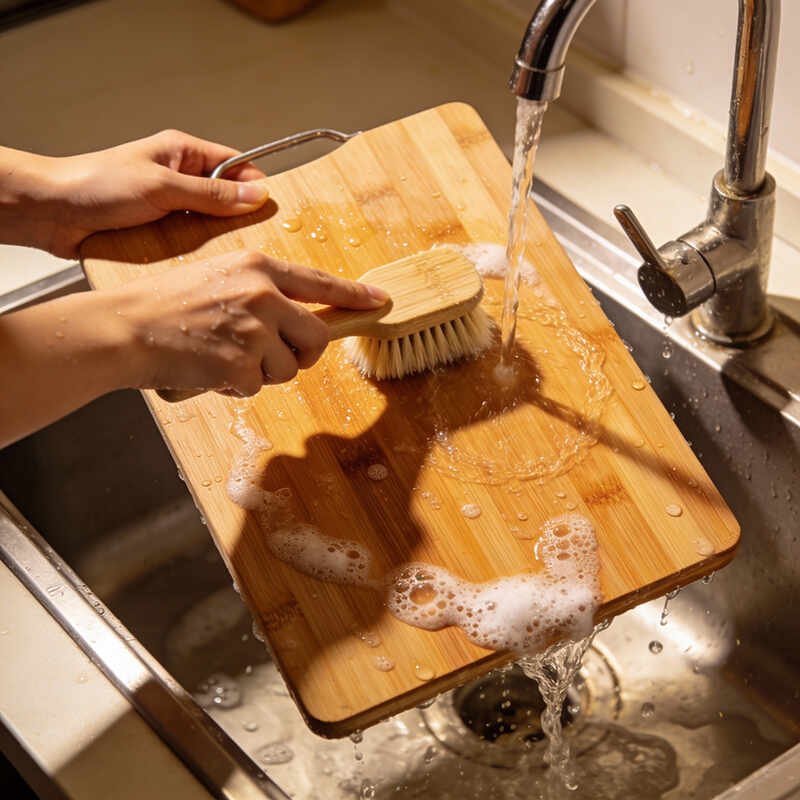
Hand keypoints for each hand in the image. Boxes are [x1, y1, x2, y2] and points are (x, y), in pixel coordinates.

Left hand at [0, 131, 269, 257]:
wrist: (51, 212)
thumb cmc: (97, 186)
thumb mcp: (162, 187)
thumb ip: (210, 195)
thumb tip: (256, 196)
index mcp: (181, 153)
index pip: (233, 165)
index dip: (254, 185)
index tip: (270, 209)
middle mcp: (178, 177)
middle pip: (224, 197)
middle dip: (237, 216)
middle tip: (254, 239)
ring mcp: (168, 206)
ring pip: (208, 222)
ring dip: (215, 238)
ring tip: (229, 254)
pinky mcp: (157, 231)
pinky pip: (187, 241)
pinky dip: (195, 251)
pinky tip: (203, 264)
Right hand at [112, 251, 388, 395]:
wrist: (126, 327)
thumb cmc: (167, 303)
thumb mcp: (221, 279)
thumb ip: (263, 293)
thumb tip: (302, 319)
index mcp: (259, 268)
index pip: (321, 284)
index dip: (354, 297)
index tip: (380, 302)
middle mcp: (263, 295)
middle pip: (316, 339)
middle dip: (302, 355)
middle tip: (276, 356)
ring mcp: (254, 330)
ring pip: (288, 369)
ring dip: (262, 372)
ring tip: (226, 355)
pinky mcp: (242, 363)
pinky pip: (257, 386)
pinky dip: (236, 385)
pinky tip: (211, 368)